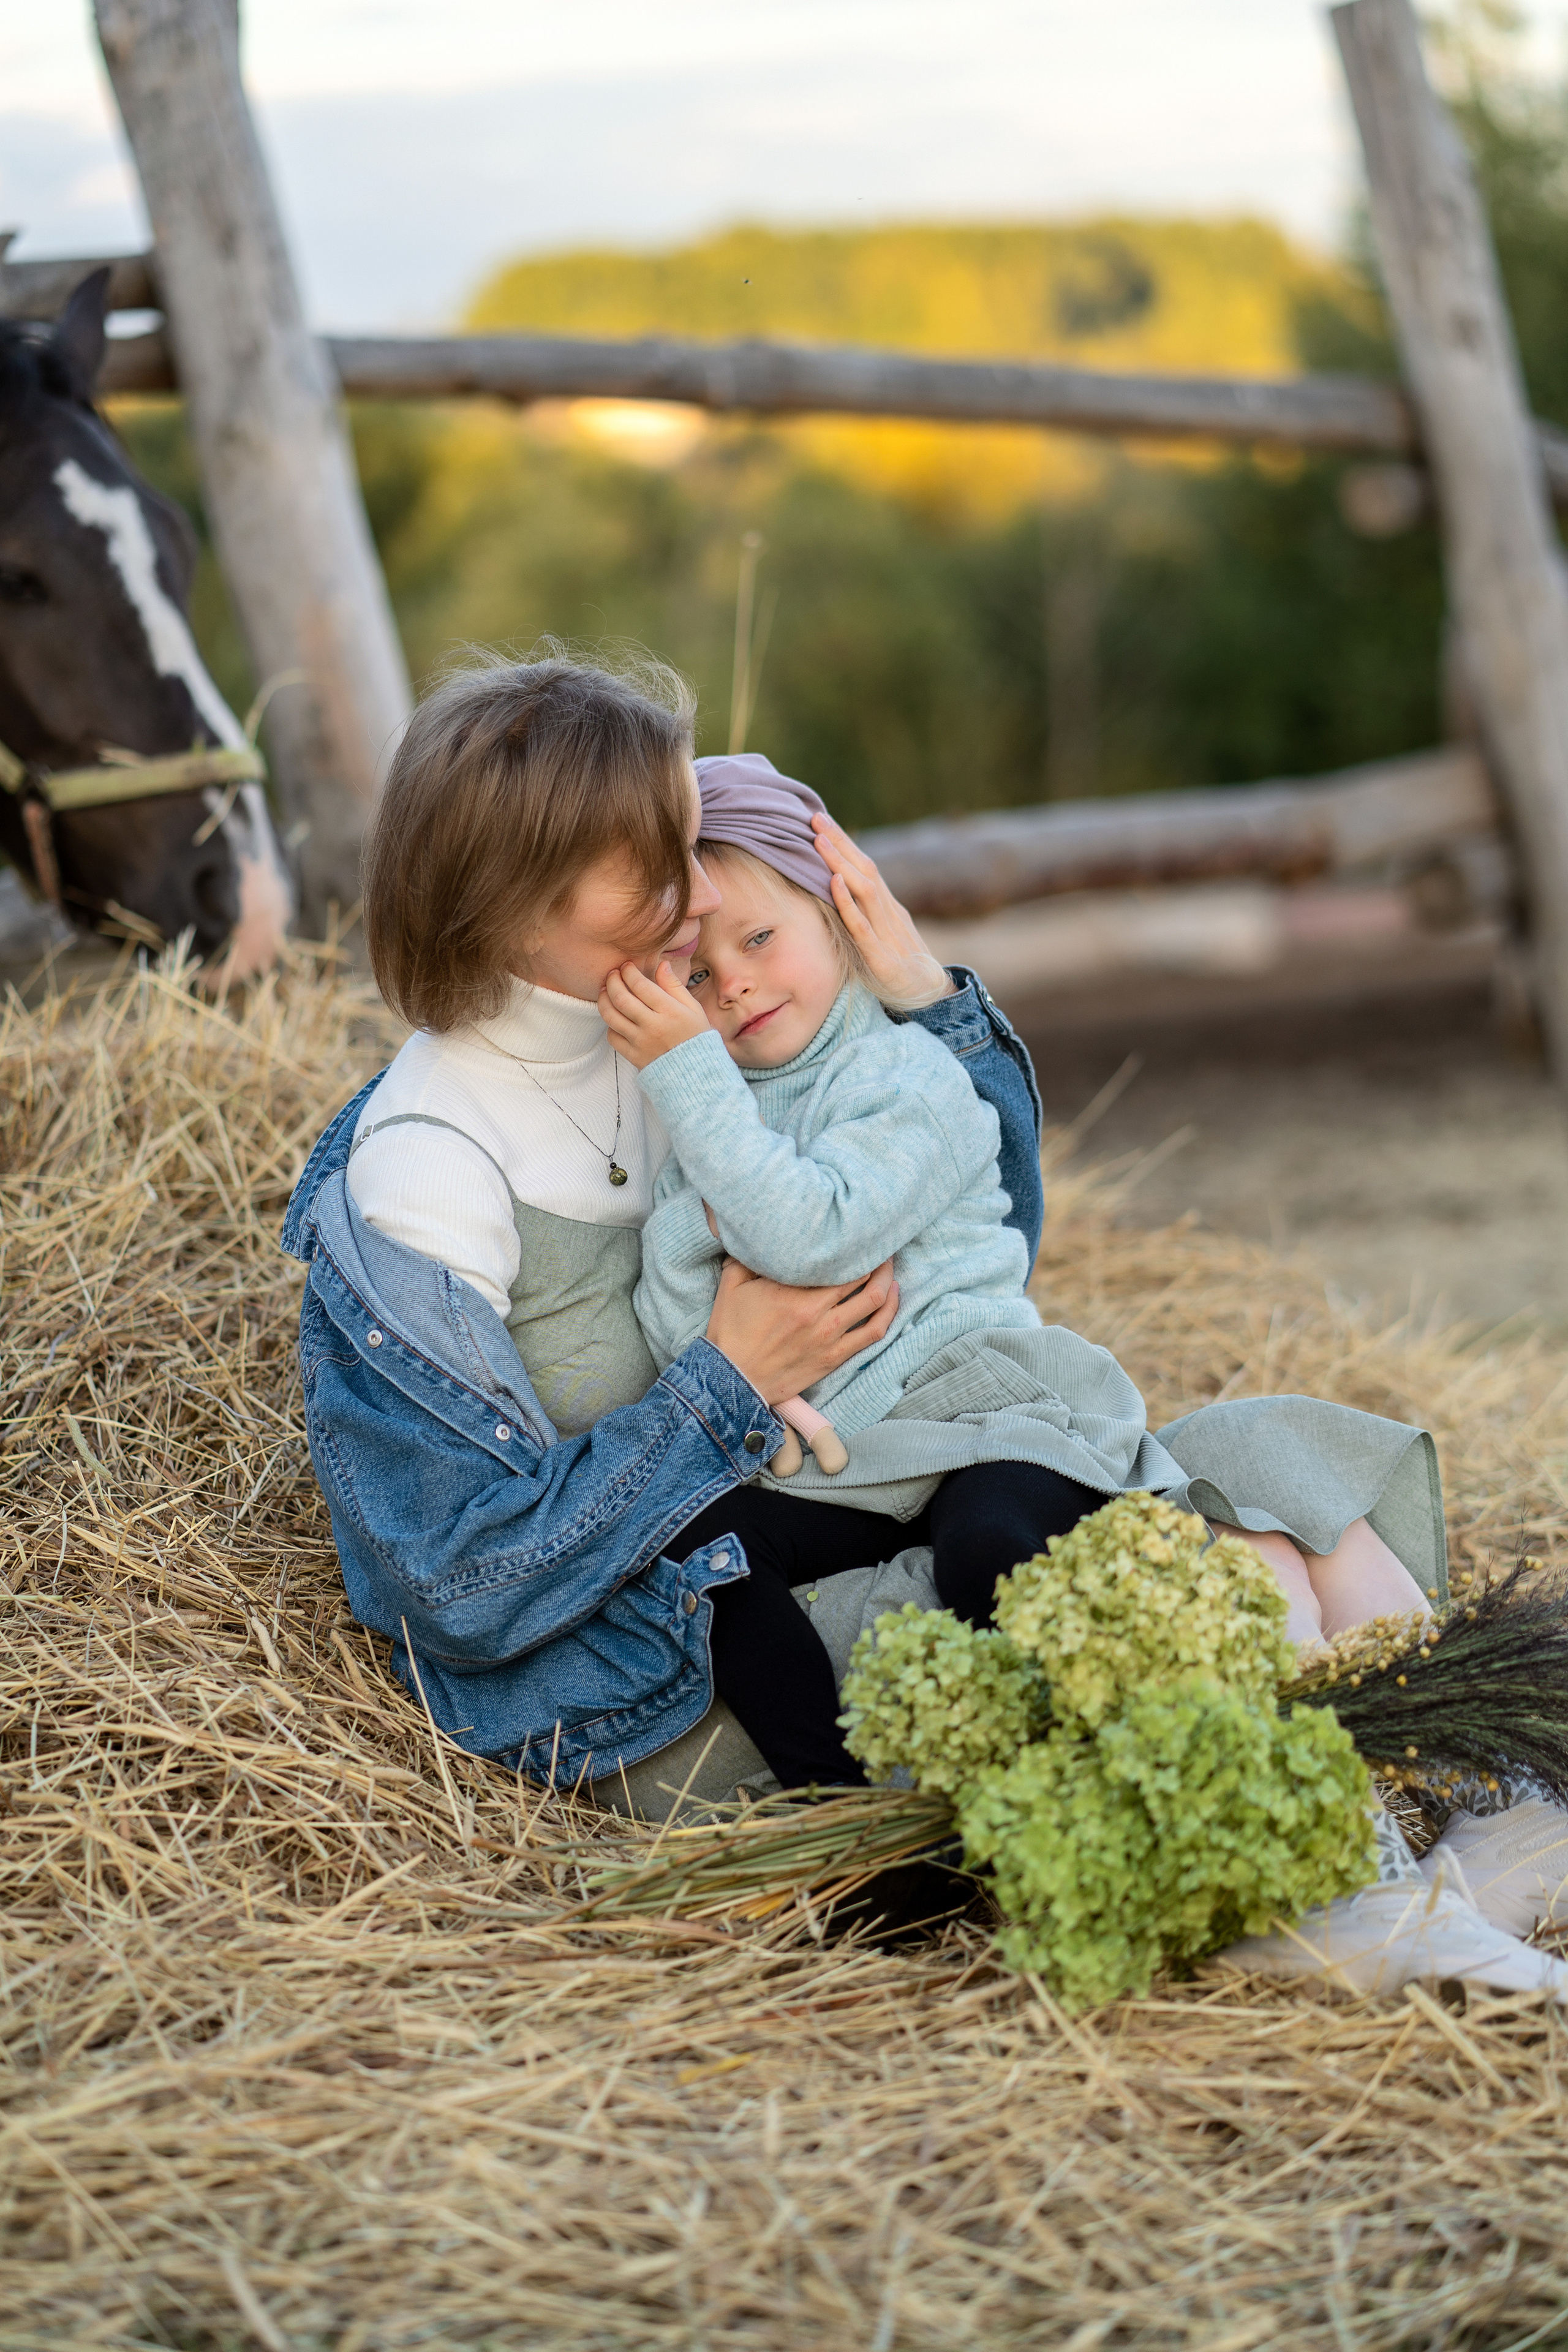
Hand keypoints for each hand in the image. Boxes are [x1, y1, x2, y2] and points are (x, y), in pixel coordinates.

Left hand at [599, 959, 709, 1068]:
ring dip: (603, 1000)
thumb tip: (661, 964)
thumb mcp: (692, 1008)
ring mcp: (641, 1042)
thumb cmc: (695, 1036)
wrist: (695, 1072)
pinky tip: (615, 1016)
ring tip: (605, 990)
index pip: (640, 985)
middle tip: (613, 974)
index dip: (629, 972)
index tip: (626, 966)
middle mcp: (653, 1026)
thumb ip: (674, 986)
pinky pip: (613, 1037)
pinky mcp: (633, 1056)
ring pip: (611, 1016)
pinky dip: (610, 1024)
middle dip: (612, 981)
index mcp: (669, 1011)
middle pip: (621, 998)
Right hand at [705, 1256, 899, 1404]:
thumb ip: (748, 1257)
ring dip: (887, 1282)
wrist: (731, 1381)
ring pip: (875, 1302)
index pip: (839, 1261)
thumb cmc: (730, 1333)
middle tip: (879, 1246)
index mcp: (794, 1293)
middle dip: (876, 1259)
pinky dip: (889, 1313)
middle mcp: (818, 1313)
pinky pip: (874, 1333)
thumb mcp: (731, 1285)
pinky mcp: (834, 1357)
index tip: (859, 1234)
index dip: (855, 1244)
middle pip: (864, 1277)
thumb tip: (762, 1239)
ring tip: (889, 1269)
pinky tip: (892, 1299)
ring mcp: (830, 1337)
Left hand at [810, 811, 952, 1007]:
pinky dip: (848, 903)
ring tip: (819, 841)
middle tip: (815, 818)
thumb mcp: (885, 934)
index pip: (866, 867)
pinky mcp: (882, 957)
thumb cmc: (904, 966)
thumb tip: (841, 893)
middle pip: (865, 869)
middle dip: (840, 842)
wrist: (933, 996)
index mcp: (888, 906)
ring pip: (864, 889)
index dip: (845, 844)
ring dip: (840, 863)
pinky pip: (863, 926)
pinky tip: (834, 884)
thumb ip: (866, 914)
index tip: (822, 822)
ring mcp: (887, 933)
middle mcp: (889, 912)